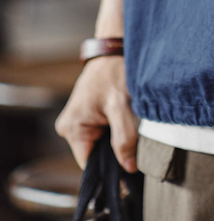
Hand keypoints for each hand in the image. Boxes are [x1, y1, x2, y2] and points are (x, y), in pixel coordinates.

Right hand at [55, 56, 138, 172]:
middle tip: (136, 145)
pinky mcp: (88, 116)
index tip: (130, 171)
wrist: (115, 50)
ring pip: (101, 145)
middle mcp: (70, 127)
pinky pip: (102, 134)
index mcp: (72, 129)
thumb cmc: (115, 72)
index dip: (110, 170)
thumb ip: (124, 138)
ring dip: (116, 141)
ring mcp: (78, 121)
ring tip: (130, 128)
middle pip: (96, 156)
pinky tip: (126, 122)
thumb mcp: (122, 106)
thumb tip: (128, 167)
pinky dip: (115, 131)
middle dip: (115, 153)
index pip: (90, 166)